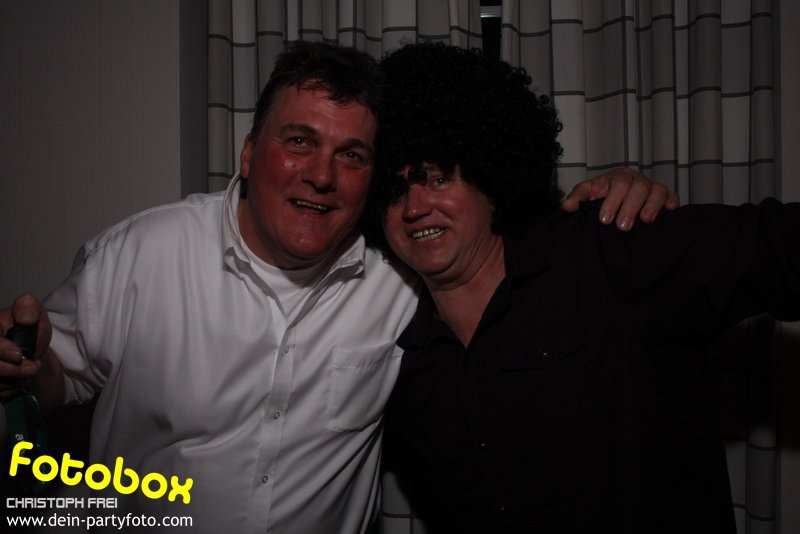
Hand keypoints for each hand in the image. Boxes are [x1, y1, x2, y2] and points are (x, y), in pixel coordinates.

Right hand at [0, 293, 51, 400]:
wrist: (35, 356)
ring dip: (17, 379)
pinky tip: (21, 379)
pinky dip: (13, 388)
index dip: (1, 350)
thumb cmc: (31, 333)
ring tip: (31, 369)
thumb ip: (29, 308)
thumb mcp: (36, 314)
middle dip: (12, 369)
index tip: (19, 354)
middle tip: (33, 367)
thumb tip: (25, 318)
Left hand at [562, 167, 679, 230]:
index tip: (604, 220)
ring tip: (645, 221)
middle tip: (622, 226)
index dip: (612, 201)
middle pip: (637, 188)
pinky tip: (669, 212)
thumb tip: (566, 207)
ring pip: (656, 191)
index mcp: (618, 177)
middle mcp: (637, 180)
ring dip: (651, 206)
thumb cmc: (604, 197)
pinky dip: (671, 203)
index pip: (618, 184)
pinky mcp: (666, 196)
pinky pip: (672, 196)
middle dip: (630, 207)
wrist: (618, 200)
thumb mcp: (589, 195)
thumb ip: (577, 199)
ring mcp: (652, 187)